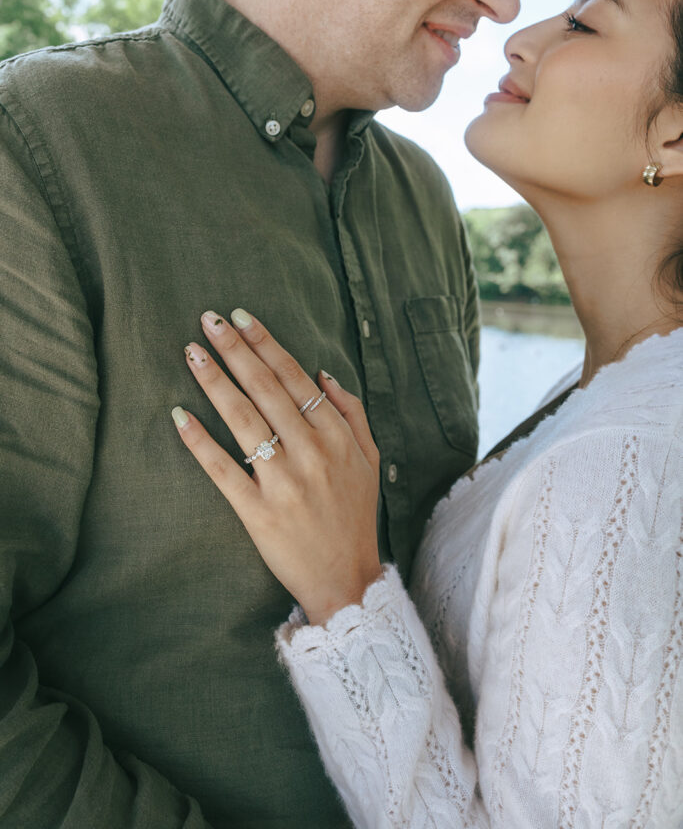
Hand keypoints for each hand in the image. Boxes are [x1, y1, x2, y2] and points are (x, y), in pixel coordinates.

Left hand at [171, 308, 382, 624]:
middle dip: (234, 350)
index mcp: (336, 436)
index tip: (240, 318)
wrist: (346, 579)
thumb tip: (322, 373)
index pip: (294, 378)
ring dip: (215, 382)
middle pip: (265, 390)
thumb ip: (352, 412)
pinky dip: (199, 441)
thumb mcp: (370, 459)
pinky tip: (178, 415)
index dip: (265, 345)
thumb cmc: (354, 515)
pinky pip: (222, 470)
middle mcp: (311, 453)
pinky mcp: (257, 512)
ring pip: (243, 420)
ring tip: (191, 353)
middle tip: (207, 320)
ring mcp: (283, 483)